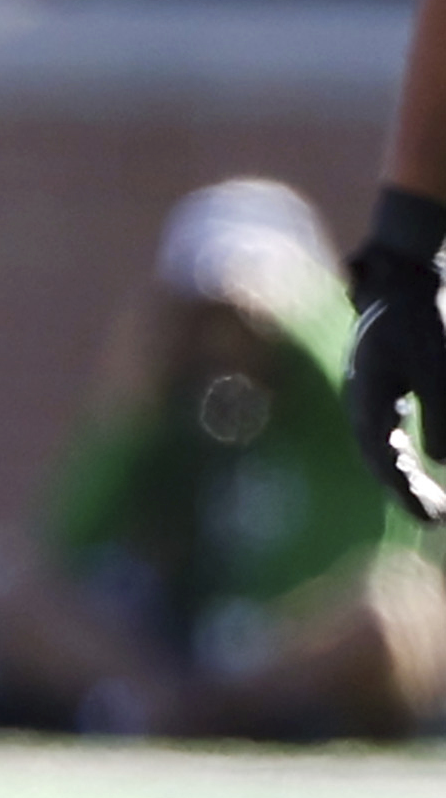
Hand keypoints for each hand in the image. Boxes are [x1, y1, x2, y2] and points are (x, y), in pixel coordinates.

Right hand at [347, 191, 445, 520]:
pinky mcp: (376, 384)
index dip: (407, 493)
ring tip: (428, 499)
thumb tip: (442, 461)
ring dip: (401, 474)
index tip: (431, 519)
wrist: (402, 277)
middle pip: (377, 458)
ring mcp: (365, 392)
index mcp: (369, 400)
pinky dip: (398, 452)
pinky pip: (382, 429)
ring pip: (379, 446)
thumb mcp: (438, 369)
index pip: (384, 459)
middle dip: (405, 490)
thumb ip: (441, 417)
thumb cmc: (422, 320)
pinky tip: (413, 459)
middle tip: (435, 517)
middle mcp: (360, 401)